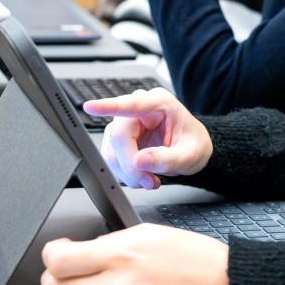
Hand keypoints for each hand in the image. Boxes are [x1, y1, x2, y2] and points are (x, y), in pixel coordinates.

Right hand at [85, 87, 212, 189]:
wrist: (192, 149)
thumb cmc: (193, 144)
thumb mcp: (190, 154)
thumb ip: (167, 158)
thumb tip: (140, 161)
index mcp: (158, 103)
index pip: (131, 105)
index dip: (108, 106)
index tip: (90, 106)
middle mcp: (138, 110)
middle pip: (119, 137)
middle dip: (131, 165)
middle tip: (148, 181)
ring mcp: (126, 124)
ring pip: (111, 151)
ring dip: (128, 173)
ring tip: (149, 179)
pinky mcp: (119, 139)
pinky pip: (111, 160)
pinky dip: (125, 174)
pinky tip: (142, 176)